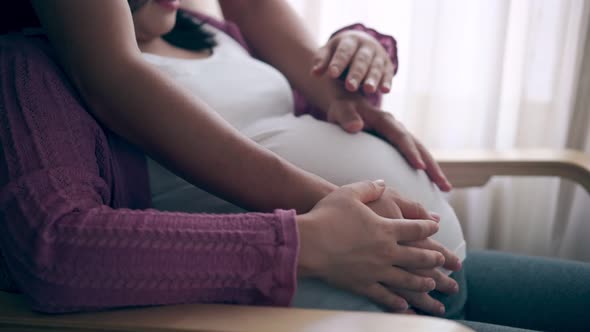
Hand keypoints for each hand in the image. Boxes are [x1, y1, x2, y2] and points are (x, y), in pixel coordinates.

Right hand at [296, 180, 443, 310]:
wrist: (308, 243)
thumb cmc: (327, 215)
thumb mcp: (349, 193)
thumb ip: (369, 187)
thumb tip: (382, 183)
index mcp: (386, 228)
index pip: (416, 228)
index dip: (428, 227)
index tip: (436, 227)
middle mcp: (387, 251)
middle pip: (418, 257)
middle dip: (435, 259)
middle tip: (447, 262)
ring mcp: (376, 271)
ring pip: (407, 280)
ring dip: (423, 283)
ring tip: (433, 285)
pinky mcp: (362, 284)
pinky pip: (384, 296)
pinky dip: (397, 302)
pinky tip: (404, 306)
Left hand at [311, 30, 395, 93]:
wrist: (361, 44)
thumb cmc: (340, 52)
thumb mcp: (329, 52)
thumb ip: (321, 61)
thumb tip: (314, 73)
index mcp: (350, 40)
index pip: (344, 51)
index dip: (338, 62)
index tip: (332, 74)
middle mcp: (367, 46)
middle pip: (361, 60)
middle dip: (356, 73)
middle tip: (350, 87)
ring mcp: (379, 55)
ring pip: (376, 67)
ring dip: (372, 78)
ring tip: (368, 90)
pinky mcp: (387, 66)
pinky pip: (388, 74)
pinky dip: (387, 81)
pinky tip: (385, 90)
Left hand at [326, 96, 452, 190]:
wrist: (347, 104)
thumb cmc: (343, 109)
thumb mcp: (341, 110)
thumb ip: (346, 117)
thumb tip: (355, 126)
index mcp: (385, 120)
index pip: (400, 137)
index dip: (410, 151)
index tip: (419, 167)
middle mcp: (397, 127)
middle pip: (419, 147)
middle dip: (432, 166)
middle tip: (444, 185)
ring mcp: (399, 135)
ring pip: (421, 153)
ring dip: (434, 170)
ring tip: (446, 189)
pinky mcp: (397, 144)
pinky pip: (415, 157)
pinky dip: (425, 170)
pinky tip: (432, 186)